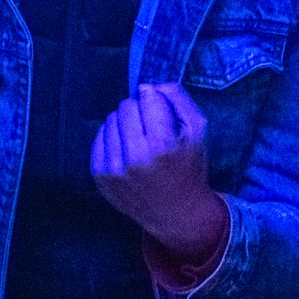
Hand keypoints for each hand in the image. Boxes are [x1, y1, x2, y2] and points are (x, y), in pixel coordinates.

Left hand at [91, 83, 227, 258]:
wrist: (175, 212)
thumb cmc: (190, 167)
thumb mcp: (199, 131)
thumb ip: (179, 101)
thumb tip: (150, 86)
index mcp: (163, 145)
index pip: (147, 98)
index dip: (156, 98)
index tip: (161, 108)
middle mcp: (134, 157)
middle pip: (125, 107)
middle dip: (139, 109)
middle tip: (151, 125)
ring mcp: (113, 168)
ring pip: (110, 121)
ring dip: (125, 123)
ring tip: (140, 138)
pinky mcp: (99, 175)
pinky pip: (98, 138)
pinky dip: (112, 137)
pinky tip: (127, 148)